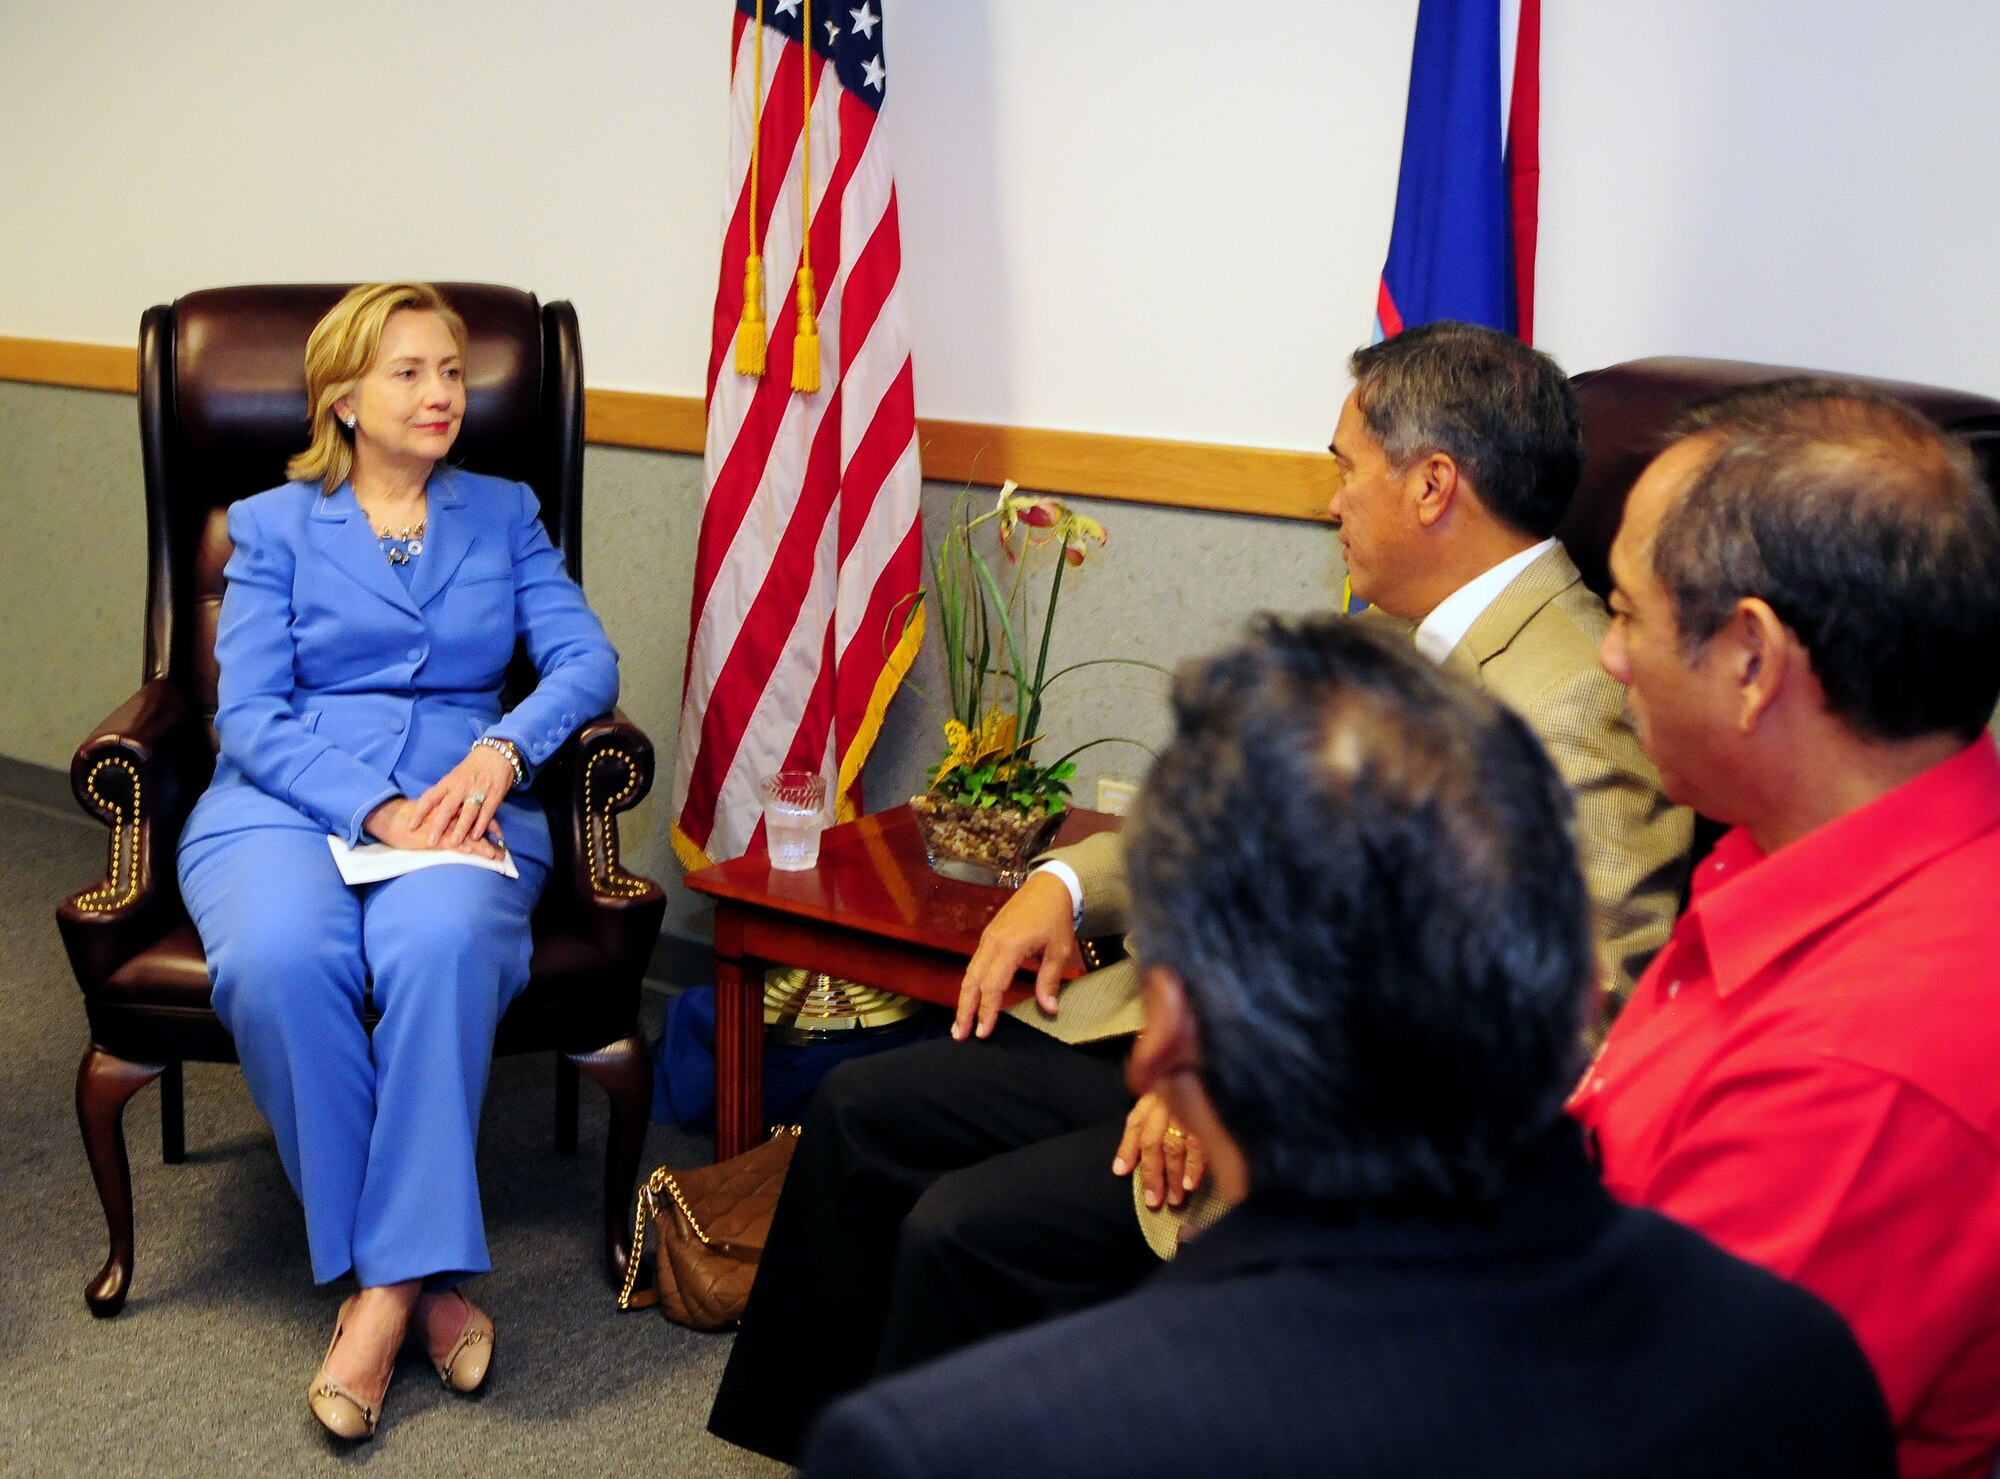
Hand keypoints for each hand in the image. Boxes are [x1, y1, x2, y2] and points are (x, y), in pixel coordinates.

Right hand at [364, 796, 504, 859]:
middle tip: (503, 850)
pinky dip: (462, 848)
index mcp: (451, 809)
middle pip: (475, 826)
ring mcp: (442, 827)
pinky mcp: (432, 838)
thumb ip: (448, 819)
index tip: (501, 835)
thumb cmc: (410, 818)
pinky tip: (472, 853)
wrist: (390, 818)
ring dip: (482, 847)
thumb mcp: (433, 815)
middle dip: (491, 839)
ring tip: (495, 856)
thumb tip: (460, 825)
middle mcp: (449, 816)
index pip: (476, 814)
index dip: (490, 824)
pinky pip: (450, 843)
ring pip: (466, 836)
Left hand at [406, 744, 517, 850]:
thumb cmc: (473, 767)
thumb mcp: (455, 776)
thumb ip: (445, 792)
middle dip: (438, 825)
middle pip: (447, 807)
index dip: (420, 812)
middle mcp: (461, 787)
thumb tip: (430, 809)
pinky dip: (481, 825)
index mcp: (449, 782)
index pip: (430, 797)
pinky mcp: (494, 796)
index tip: (411, 826)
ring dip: (461, 828)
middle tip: (430, 841)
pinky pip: (486, 812)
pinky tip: (476, 836)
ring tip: (454, 843)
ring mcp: (478, 791)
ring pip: (468, 812)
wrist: (497, 754)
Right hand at [953, 870, 1083, 1040]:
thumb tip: (1049, 1008)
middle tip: (959, 1035)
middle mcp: (992, 942)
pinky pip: (974, 963)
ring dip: (963, 999)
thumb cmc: (1056, 916)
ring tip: (959, 1023)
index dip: (986, 1011)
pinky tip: (970, 998)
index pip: (992, 986)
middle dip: (964, 1010)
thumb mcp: (1059, 949)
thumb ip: (1050, 980)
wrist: (1049, 885)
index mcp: (1010, 946)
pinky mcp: (988, 936)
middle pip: (972, 982)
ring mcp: (987, 938)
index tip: (983, 1032)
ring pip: (969, 973)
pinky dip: (970, 984)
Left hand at [1112, 1090, 1205, 1209]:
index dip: (1127, 1149)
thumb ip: (1147, 1116)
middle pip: (1153, 1142)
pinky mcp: (1209, 1116)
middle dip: (1152, 1173)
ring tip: (1173, 1199)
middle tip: (1153, 1200)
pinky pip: (1199, 1144)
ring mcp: (1187, 1109)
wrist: (1213, 1063)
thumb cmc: (1187, 1081)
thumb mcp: (1163, 1091)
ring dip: (1172, 1176)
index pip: (1136, 1123)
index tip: (1121, 1172)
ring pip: (1173, 1147)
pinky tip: (1190, 1184)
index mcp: (1155, 1096)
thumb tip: (1126, 1154)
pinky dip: (1194, 1166)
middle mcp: (1167, 1103)